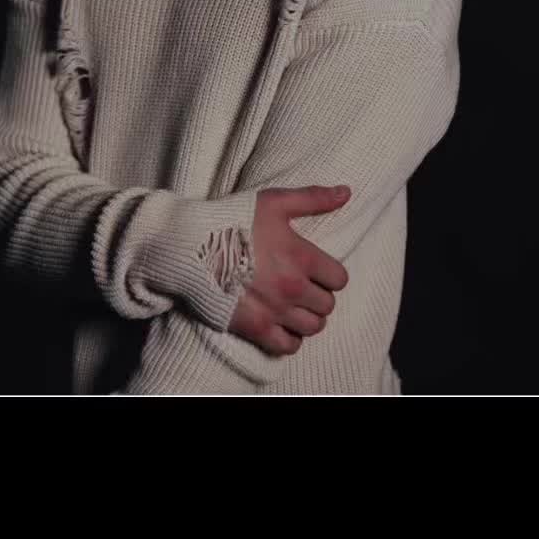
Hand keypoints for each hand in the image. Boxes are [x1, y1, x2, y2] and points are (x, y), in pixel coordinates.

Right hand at [227, 185, 350, 355]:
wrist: (192, 245)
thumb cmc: (233, 219)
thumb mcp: (275, 202)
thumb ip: (313, 199)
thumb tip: (346, 192)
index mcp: (302, 257)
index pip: (340, 279)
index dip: (330, 274)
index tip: (317, 271)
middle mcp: (294, 288)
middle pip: (328, 305)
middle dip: (319, 296)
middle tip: (303, 287)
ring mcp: (275, 311)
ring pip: (313, 327)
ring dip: (307, 318)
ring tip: (294, 307)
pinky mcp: (255, 328)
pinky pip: (288, 347)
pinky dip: (289, 339)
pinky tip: (281, 325)